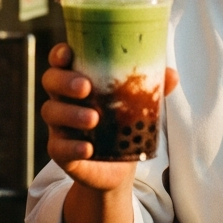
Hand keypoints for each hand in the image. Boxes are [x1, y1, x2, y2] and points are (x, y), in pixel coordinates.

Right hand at [41, 43, 178, 194]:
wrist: (118, 168)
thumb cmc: (123, 124)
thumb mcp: (138, 105)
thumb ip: (151, 89)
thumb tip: (172, 75)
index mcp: (78, 79)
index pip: (60, 60)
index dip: (59, 54)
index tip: (68, 54)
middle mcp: (63, 98)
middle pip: (50, 81)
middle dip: (65, 82)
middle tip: (86, 88)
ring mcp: (59, 125)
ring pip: (52, 112)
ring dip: (71, 113)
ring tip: (94, 119)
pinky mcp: (60, 151)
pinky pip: (59, 147)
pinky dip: (73, 146)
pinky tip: (88, 148)